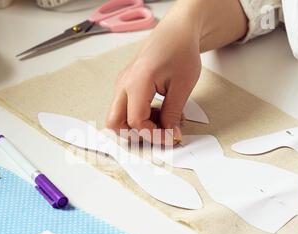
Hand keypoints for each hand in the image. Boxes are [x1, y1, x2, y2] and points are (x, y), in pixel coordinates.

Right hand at [105, 0, 247, 144]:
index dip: (153, 134)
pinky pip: (124, 108)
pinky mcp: (125, 86)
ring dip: (137, 126)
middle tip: (158, 133)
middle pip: (114, 122)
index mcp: (137, 81)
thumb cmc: (180, 51)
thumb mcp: (182, 86)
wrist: (176, 32)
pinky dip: (138, 116)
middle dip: (134, 134)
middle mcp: (123, 84)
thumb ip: (173, 113)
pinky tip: (158, 111)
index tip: (170, 137)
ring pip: (117, 117)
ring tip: (162, 118)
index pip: (135, 121)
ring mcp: (122, 85)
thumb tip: (170, 134)